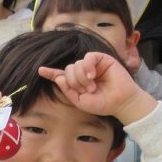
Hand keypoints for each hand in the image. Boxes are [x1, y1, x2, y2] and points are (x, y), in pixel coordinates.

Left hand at [37, 51, 153, 124]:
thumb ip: (68, 91)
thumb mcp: (81, 102)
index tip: (41, 70)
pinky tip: (92, 76)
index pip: (61, 75)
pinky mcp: (101, 59)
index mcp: (77, 83)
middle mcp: (83, 72)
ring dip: (81, 78)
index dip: (51, 73)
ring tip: (92, 87)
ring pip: (76, 64)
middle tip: (87, 91)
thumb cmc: (103, 104)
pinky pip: (88, 57)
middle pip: (67, 70)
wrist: (121, 102)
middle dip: (73, 82)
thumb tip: (58, 77)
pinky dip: (87, 67)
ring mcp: (92, 65)